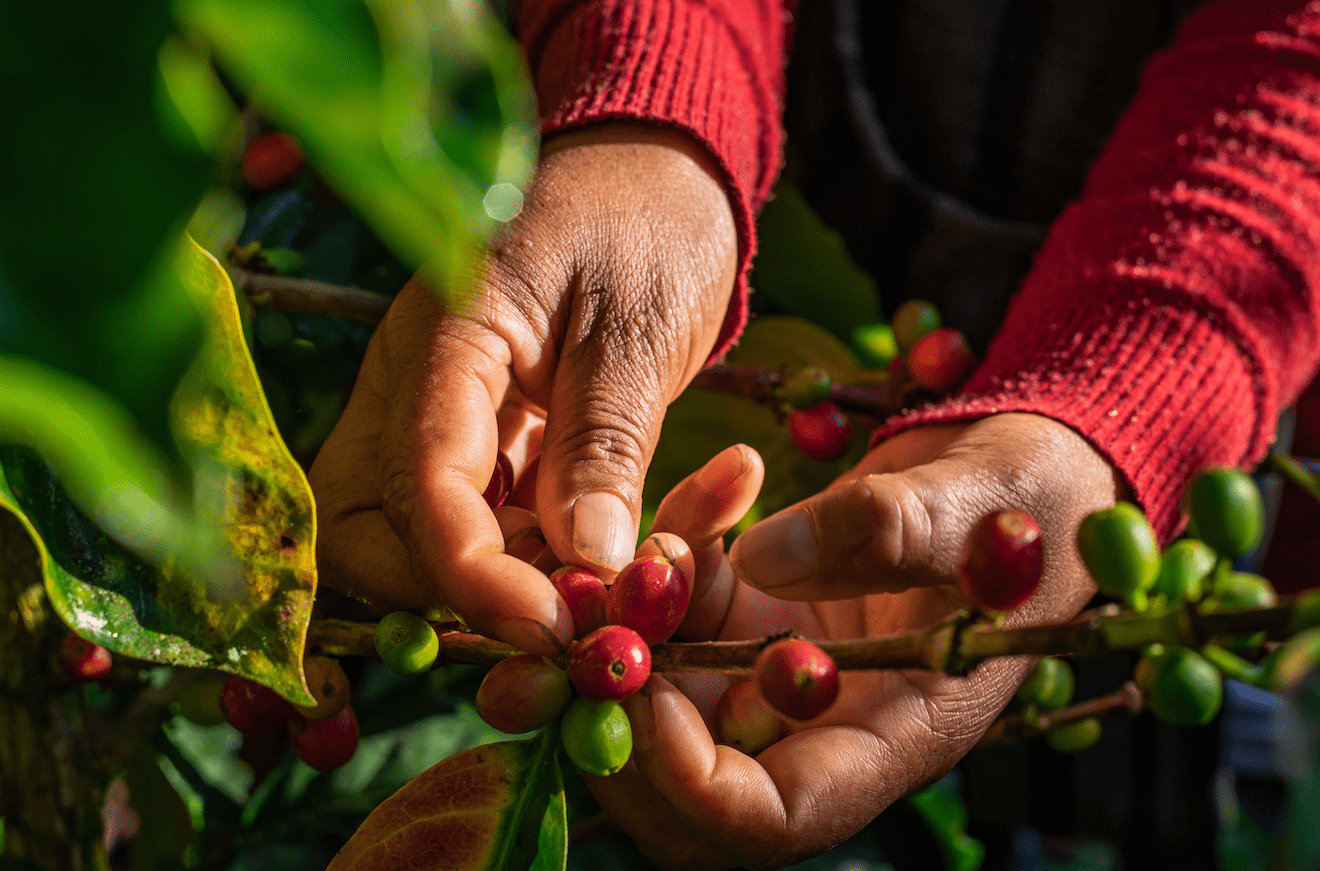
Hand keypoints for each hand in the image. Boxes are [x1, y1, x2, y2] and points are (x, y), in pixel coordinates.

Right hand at [308, 124, 737, 653]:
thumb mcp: (638, 325)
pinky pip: (487, 523)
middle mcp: (416, 388)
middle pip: (368, 528)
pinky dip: (539, 558)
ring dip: (505, 585)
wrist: (654, 173)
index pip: (419, 480)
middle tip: (563, 615)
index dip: (473, 572)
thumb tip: (590, 560)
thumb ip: (605, 440)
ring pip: (421, 539)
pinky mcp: (486, 442)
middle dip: (452, 593)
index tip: (554, 626)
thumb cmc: (647, 222)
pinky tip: (618, 557)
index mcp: (442, 341)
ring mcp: (443, 418)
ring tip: (610, 587)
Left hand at [589, 414, 1123, 868]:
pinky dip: (671, 552)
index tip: (645, 687)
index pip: (769, 814)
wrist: (1019, 474)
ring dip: (633, 618)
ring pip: (659, 686)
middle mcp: (818, 721)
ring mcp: (775, 667)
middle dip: (616, 713)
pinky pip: (676, 605)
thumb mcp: (981, 508)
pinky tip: (726, 483)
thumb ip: (885, 530)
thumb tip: (762, 557)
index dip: (689, 778)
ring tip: (672, 530)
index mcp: (888, 738)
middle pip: (681, 780)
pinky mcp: (754, 610)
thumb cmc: (1031, 505)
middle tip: (587, 623)